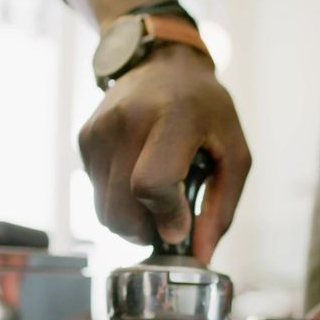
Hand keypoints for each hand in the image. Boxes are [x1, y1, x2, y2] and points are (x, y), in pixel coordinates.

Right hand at [78, 44, 250, 261]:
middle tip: (169, 221)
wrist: (163, 63)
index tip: (180, 227)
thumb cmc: (205, 109)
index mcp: (174, 117)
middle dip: (146, 230)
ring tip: (157, 199)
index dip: (165, 217)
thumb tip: (200, 256)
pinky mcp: (85, 138)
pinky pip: (96, 194)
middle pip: (121, 208)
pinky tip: (138, 177)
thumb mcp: (233, 153)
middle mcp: (128, 120)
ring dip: (131, 220)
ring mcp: (100, 128)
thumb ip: (221, 207)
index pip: (152, 184)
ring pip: (104, 210)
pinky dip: (119, 200)